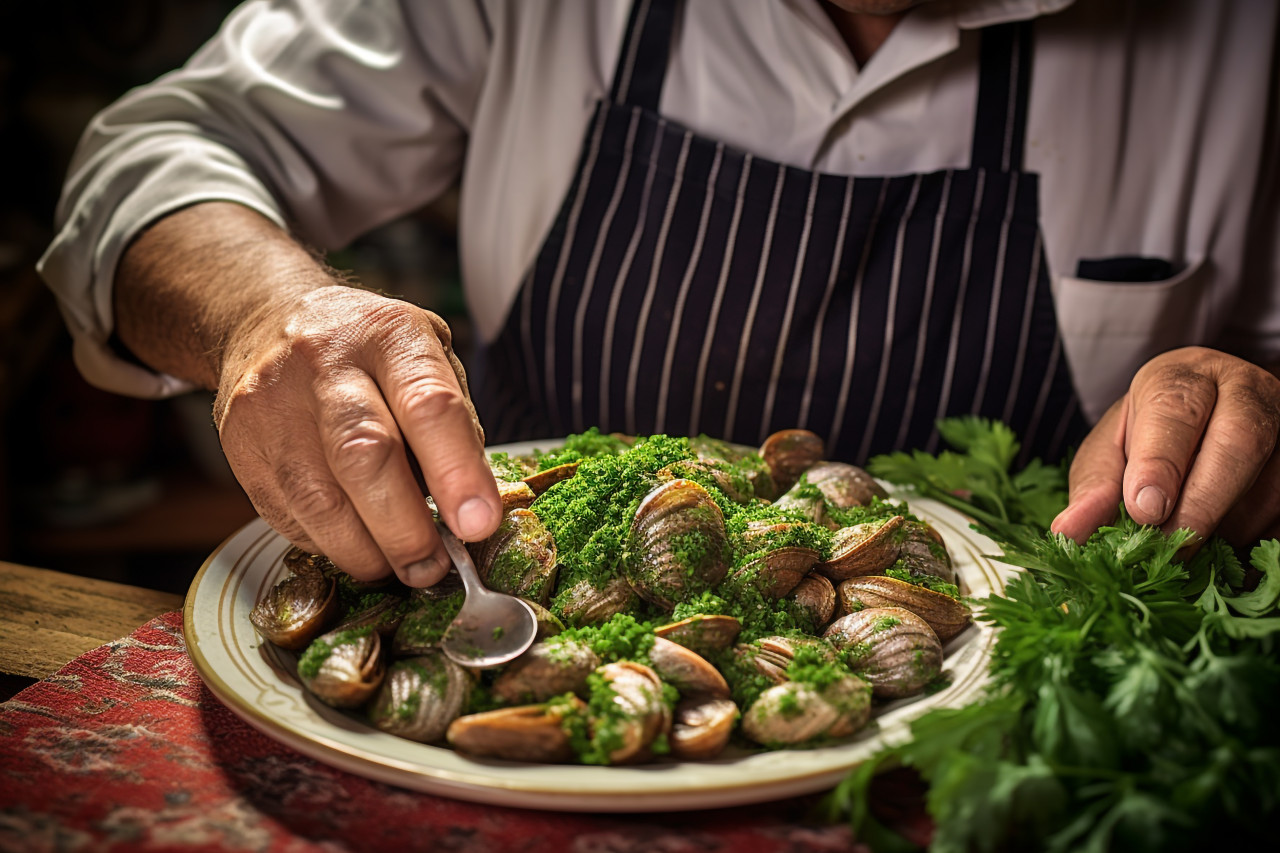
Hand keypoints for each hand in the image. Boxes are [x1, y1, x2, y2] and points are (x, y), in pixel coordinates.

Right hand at [214, 286, 501, 585]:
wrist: (268, 321)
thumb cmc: (370, 352)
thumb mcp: (428, 356)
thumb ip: (453, 423)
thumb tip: (470, 509)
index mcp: (389, 335)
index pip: (429, 406)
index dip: (458, 473)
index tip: (479, 524)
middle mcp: (325, 364)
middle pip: (365, 457)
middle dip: (405, 529)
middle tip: (432, 566)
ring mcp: (273, 405)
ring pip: (319, 501)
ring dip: (366, 551)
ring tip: (399, 566)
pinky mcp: (240, 447)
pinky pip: (289, 517)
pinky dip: (329, 544)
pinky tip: (352, 539)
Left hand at [1051, 347, 1279, 547]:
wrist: (1211, 416)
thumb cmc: (1150, 436)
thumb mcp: (1111, 451)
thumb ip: (1093, 489)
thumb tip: (1067, 532)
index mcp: (1184, 378)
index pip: (1176, 410)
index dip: (1161, 463)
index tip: (1144, 510)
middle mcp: (1245, 392)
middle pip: (1239, 441)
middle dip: (1202, 502)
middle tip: (1168, 546)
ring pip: (1270, 484)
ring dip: (1227, 528)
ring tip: (1185, 551)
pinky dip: (1254, 543)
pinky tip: (1221, 556)